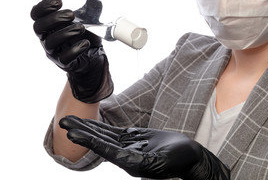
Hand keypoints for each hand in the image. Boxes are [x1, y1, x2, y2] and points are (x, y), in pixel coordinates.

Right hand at [30, 0, 112, 102]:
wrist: (94, 57)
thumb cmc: (86, 35)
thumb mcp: (88, 20)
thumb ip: (90, 9)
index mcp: (49, 24)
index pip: (36, 14)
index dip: (43, 6)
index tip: (59, 1)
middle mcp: (46, 37)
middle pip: (39, 27)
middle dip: (54, 19)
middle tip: (71, 14)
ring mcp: (53, 51)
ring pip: (50, 42)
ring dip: (66, 33)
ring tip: (81, 28)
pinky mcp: (63, 63)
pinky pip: (63, 58)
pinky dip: (75, 50)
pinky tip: (85, 43)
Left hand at [59, 115, 229, 179]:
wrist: (189, 157)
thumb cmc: (179, 159)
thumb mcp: (160, 161)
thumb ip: (141, 161)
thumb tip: (121, 160)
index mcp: (130, 162)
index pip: (104, 149)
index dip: (88, 140)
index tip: (72, 133)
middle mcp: (125, 155)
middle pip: (99, 141)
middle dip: (81, 131)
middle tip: (63, 121)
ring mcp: (129, 146)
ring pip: (104, 135)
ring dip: (88, 126)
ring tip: (70, 120)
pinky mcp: (134, 139)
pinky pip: (114, 132)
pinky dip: (102, 127)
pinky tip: (91, 123)